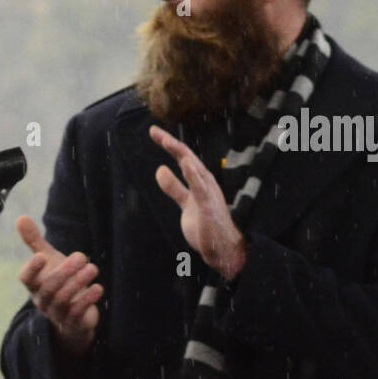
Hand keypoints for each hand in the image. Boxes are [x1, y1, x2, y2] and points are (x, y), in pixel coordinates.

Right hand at [15, 215, 102, 355]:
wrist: (73, 315)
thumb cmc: (58, 281)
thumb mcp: (48, 260)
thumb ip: (34, 241)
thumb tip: (21, 217)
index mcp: (34, 285)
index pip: (26, 278)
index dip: (32, 269)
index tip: (41, 256)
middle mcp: (42, 300)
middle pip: (48, 288)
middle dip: (64, 272)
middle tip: (81, 256)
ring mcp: (57, 313)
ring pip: (63, 300)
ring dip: (78, 283)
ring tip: (92, 268)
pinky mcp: (73, 323)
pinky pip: (77, 314)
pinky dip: (87, 300)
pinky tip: (98, 287)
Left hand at [149, 126, 248, 279]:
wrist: (223, 248)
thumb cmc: (206, 224)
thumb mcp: (185, 202)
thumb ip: (173, 187)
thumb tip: (160, 169)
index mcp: (199, 181)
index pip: (182, 158)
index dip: (169, 144)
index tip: (154, 132)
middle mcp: (204, 183)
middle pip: (187, 158)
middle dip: (171, 144)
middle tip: (154, 131)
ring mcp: (207, 193)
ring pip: (193, 169)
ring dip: (181, 155)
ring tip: (168, 141)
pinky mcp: (208, 207)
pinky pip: (200, 189)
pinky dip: (193, 175)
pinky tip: (186, 163)